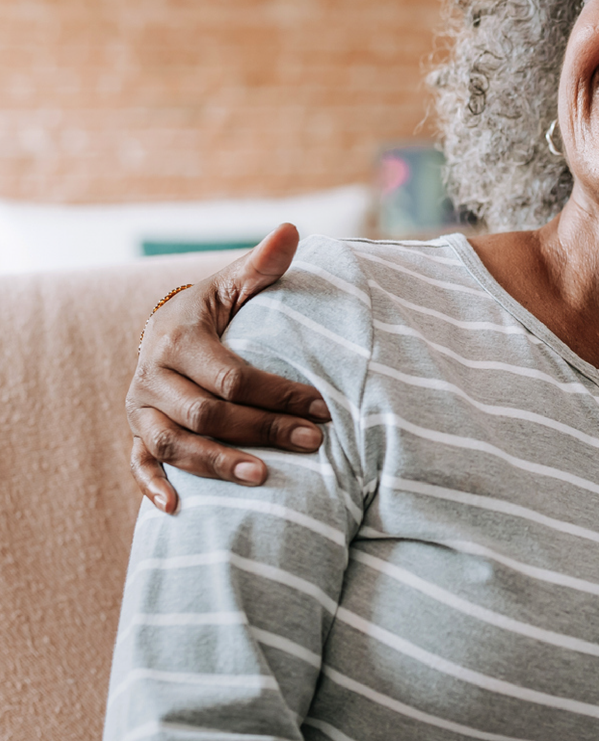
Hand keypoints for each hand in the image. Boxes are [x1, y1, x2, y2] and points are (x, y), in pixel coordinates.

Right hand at [127, 224, 328, 512]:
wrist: (169, 326)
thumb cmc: (217, 307)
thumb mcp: (236, 283)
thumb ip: (264, 265)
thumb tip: (292, 230)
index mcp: (178, 337)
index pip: (230, 375)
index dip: (276, 394)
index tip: (322, 407)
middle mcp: (152, 375)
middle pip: (204, 414)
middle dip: (260, 431)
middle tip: (313, 443)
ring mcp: (140, 407)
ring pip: (171, 445)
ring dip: (215, 464)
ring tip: (263, 479)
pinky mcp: (134, 431)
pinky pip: (138, 464)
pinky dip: (154, 487)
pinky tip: (178, 510)